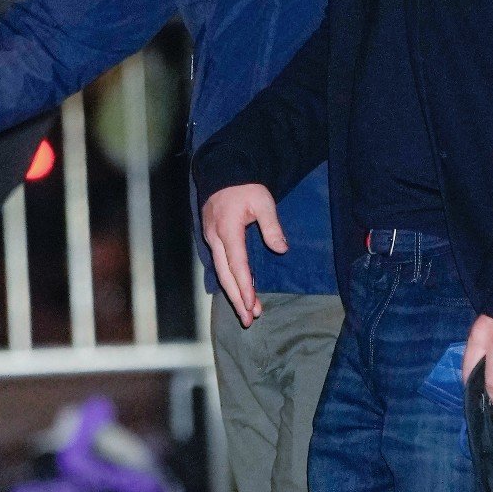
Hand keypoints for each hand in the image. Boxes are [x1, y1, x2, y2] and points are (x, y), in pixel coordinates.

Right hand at [200, 183, 286, 327]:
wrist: (224, 172)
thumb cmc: (245, 186)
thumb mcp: (263, 201)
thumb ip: (272, 226)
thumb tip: (281, 249)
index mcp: (227, 230)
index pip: (237, 265)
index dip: (244, 286)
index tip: (251, 305)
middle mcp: (215, 238)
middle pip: (225, 275)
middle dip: (237, 298)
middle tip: (248, 319)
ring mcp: (211, 238)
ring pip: (221, 272)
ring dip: (233, 292)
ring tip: (246, 311)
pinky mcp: (212, 238)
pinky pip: (219, 264)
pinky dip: (229, 279)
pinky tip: (239, 289)